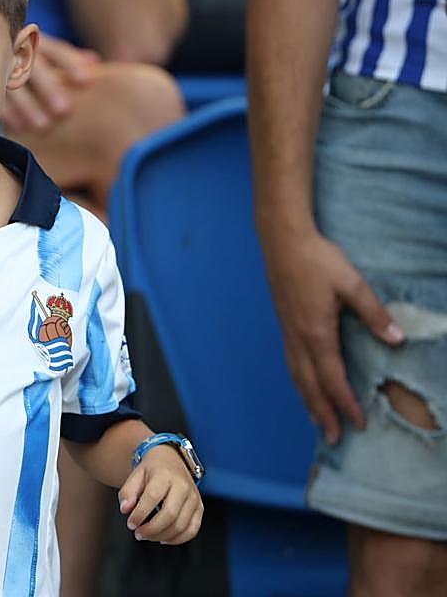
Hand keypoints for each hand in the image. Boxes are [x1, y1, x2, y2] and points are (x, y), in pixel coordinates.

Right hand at [1, 36, 98, 131]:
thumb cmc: (21, 56)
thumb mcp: (41, 50)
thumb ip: (65, 57)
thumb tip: (94, 62)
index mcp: (31, 40)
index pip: (53, 49)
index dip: (69, 62)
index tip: (86, 81)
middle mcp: (12, 49)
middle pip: (33, 66)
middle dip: (49, 87)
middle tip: (64, 110)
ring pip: (12, 84)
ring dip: (27, 105)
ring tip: (43, 126)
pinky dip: (8, 112)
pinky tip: (20, 128)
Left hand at [118, 446, 202, 544]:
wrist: (171, 460)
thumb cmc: (153, 469)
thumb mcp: (136, 474)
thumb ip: (128, 492)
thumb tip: (125, 509)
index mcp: (165, 475)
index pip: (153, 496)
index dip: (140, 514)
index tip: (131, 523)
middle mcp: (182, 486)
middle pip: (170, 514)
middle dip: (152, 529)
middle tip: (138, 533)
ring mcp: (193, 498)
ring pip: (181, 525)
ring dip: (162, 535)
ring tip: (148, 536)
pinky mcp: (199, 508)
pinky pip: (192, 530)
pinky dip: (177, 539)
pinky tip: (164, 538)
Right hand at [261, 229, 403, 443]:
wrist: (282, 240)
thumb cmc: (317, 259)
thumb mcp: (352, 283)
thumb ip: (374, 313)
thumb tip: (397, 339)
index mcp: (316, 332)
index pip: (332, 377)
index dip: (345, 402)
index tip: (358, 423)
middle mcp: (298, 338)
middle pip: (309, 385)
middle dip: (322, 413)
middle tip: (334, 438)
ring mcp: (287, 332)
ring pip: (296, 376)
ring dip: (307, 401)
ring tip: (317, 420)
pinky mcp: (284, 324)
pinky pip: (291, 363)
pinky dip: (299, 382)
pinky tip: (304, 384)